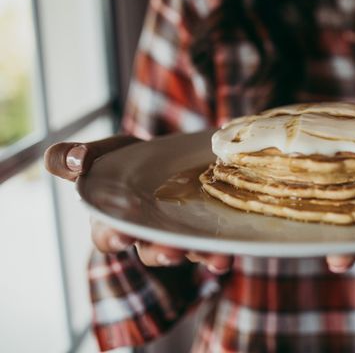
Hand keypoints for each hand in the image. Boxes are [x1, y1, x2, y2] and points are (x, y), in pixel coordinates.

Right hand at [44, 136, 232, 273]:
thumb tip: (73, 160)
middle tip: (171, 252)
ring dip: (197, 255)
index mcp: (113, 219)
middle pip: (151, 251)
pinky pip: (209, 248)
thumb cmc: (121, 161)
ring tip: (212, 255)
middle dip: (161, 252)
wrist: (163, 157)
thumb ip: (71, 157)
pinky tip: (227, 256)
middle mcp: (145, 234)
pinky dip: (218, 255)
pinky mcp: (200, 232)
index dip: (113, 237)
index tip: (123, 237)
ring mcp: (175, 235)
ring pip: (185, 251)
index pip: (108, 235)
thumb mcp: (98, 153)